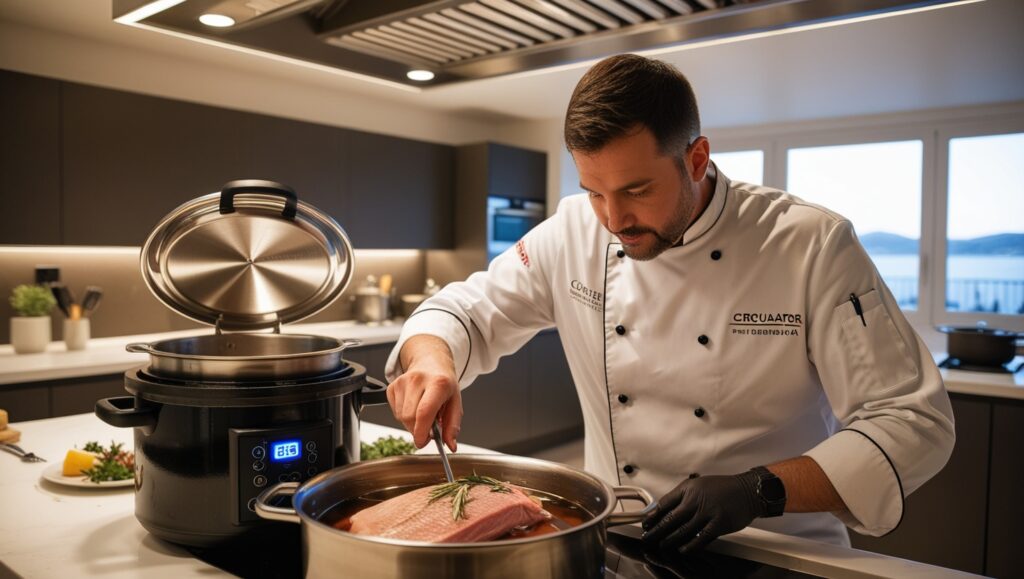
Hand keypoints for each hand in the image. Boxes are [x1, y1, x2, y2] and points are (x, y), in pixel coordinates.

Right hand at [386, 335, 461, 449]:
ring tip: (423, 414)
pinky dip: (404, 416)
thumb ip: (453, 426)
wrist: (431, 363)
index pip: (424, 412)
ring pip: (401, 417)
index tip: (423, 442)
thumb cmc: (444, 384)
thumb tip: (451, 445)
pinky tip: (413, 407)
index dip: (421, 432)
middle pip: (410, 417)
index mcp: (438, 382)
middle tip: (428, 431)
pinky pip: (395, 412)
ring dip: (411, 424)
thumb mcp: (455, 403)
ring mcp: (402, 381)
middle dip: (418, 430)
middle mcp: (418, 379)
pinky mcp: (392, 386)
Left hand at [641, 471, 764, 553]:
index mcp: (688, 488)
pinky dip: (690, 545)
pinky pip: (700, 537)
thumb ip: (684, 496)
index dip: (653, 514)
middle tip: (647, 537)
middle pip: (670, 518)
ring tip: (661, 545)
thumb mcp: (699, 485)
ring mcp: (706, 513)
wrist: (747, 491)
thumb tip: (666, 509)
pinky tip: (682, 549)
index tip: (646, 523)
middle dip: (656, 530)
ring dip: (669, 539)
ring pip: (682, 529)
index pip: (665, 503)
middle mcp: (695, 500)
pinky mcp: (718, 524)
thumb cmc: (723, 488)